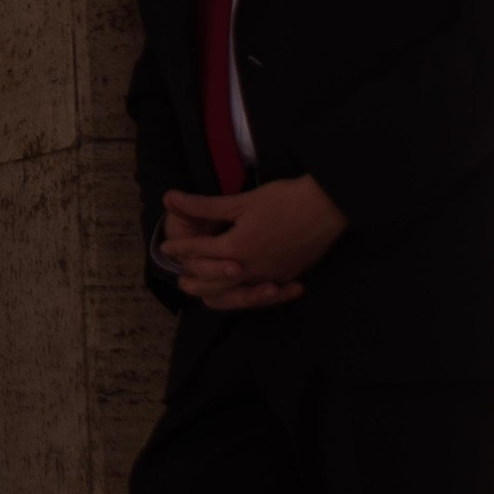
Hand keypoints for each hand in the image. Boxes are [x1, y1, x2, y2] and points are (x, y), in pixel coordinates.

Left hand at [158, 176, 346, 311]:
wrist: (327, 207)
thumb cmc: (284, 199)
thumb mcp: (241, 201)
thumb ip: (204, 206)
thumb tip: (170, 198)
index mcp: (235, 247)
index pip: (198, 253)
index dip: (180, 249)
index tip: (166, 249)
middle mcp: (250, 268)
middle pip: (212, 284)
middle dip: (193, 280)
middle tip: (180, 276)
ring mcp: (270, 276)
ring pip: (235, 295)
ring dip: (218, 292)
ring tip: (207, 288)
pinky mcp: (287, 277)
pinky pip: (261, 294)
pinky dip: (248, 295)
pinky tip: (243, 290)